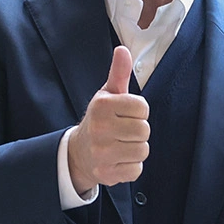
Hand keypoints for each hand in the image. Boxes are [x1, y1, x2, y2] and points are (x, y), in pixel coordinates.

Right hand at [68, 46, 149, 190]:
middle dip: (138, 131)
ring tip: (121, 144)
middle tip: (123, 131)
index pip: (143, 107)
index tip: (125, 114)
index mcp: (102, 106)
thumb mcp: (107, 94)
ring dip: (136, 149)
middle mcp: (100, 128)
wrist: (79, 153)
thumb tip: (123, 50)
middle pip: (144, 130)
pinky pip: (136, 170)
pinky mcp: (106, 173)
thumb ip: (119, 73)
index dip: (138, 111)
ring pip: (142, 150)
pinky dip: (131, 166)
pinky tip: (118, 159)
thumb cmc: (100, 119)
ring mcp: (102, 153)